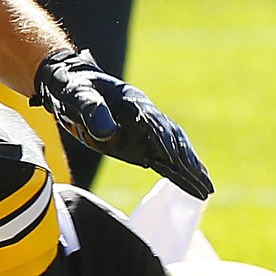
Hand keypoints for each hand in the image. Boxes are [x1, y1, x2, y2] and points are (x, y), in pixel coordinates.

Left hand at [34, 48, 213, 197]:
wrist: (68, 86)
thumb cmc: (72, 86)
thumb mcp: (77, 94)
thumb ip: (91, 109)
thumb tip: (108, 132)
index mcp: (132, 102)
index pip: (152, 121)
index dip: (162, 138)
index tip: (171, 157)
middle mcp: (146, 117)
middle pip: (173, 138)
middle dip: (188, 159)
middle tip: (202, 178)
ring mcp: (145, 134)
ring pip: (174, 153)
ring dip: (191, 170)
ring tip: (207, 189)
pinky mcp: (140, 148)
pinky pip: (163, 164)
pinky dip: (179, 176)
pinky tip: (194, 189)